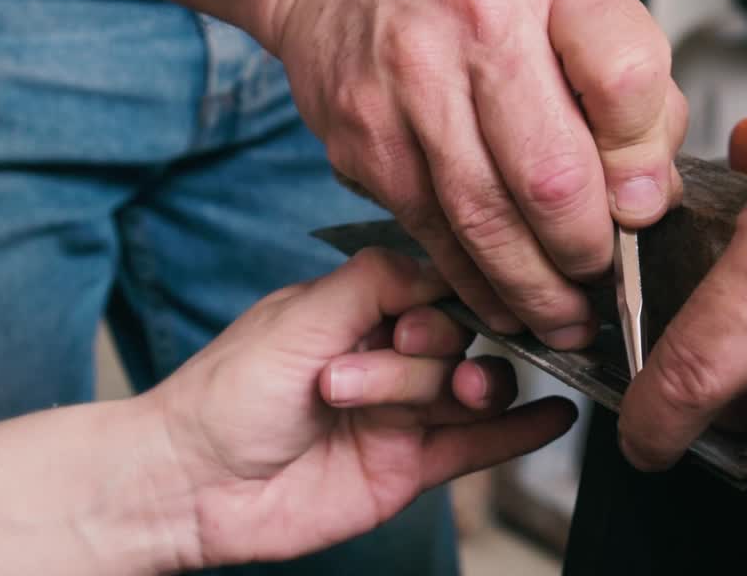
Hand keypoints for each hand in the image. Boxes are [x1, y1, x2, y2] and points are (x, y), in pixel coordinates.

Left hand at [148, 249, 575, 567]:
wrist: (191, 486)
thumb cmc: (227, 395)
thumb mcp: (299, 316)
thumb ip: (373, 282)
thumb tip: (440, 261)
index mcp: (360, 310)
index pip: (436, 288)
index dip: (445, 299)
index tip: (428, 314)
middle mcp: (388, 358)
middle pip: (458, 341)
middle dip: (430, 355)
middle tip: (386, 364)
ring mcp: (403, 414)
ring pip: (473, 390)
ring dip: (479, 388)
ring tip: (462, 396)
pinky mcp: (411, 467)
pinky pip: (480, 446)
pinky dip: (521, 433)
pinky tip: (555, 417)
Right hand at [270, 0, 686, 348]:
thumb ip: (631, 88)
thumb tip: (649, 196)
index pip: (626, 82)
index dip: (645, 163)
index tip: (645, 203)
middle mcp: (476, 23)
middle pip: (551, 174)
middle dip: (587, 252)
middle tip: (603, 279)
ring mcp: (409, 85)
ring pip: (485, 220)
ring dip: (534, 288)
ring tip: (564, 318)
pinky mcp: (364, 139)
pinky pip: (430, 232)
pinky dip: (473, 281)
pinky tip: (503, 300)